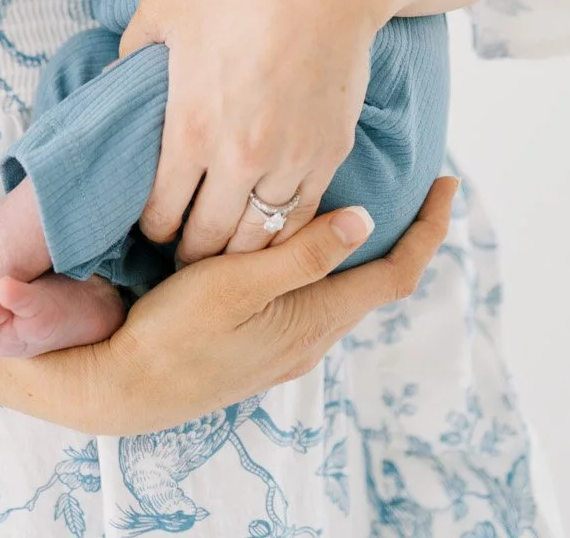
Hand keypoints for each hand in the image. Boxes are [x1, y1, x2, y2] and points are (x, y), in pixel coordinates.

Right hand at [49, 180, 456, 433]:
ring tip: (356, 199)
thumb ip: (300, 255)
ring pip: (341, 288)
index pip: (395, 273)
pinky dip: (322, 263)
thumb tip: (364, 220)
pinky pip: (309, 298)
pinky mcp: (260, 346)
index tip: (446, 183)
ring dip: (359, 248)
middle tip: (407, 181)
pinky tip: (295, 239)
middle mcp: (311, 338)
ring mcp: (286, 347)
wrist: (123, 388)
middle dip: (400, 232)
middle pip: (375, 280)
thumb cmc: (173, 333)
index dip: (428, 229)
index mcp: (315, 320)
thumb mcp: (235, 286)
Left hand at [118, 0, 388, 261]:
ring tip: (223, 250)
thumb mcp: (166, 8)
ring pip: (255, 242)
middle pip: (205, 241)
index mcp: (189, 128)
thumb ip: (131, 46)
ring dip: (235, 252)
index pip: (159, 214)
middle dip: (189, 252)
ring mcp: (286, 162)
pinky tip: (267, 230)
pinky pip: (300, 221)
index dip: (151, 226)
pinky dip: (281, 236)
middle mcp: (237, 157)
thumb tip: (113, 75)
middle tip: (184, 250)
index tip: (153, 223)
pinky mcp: (327, 158)